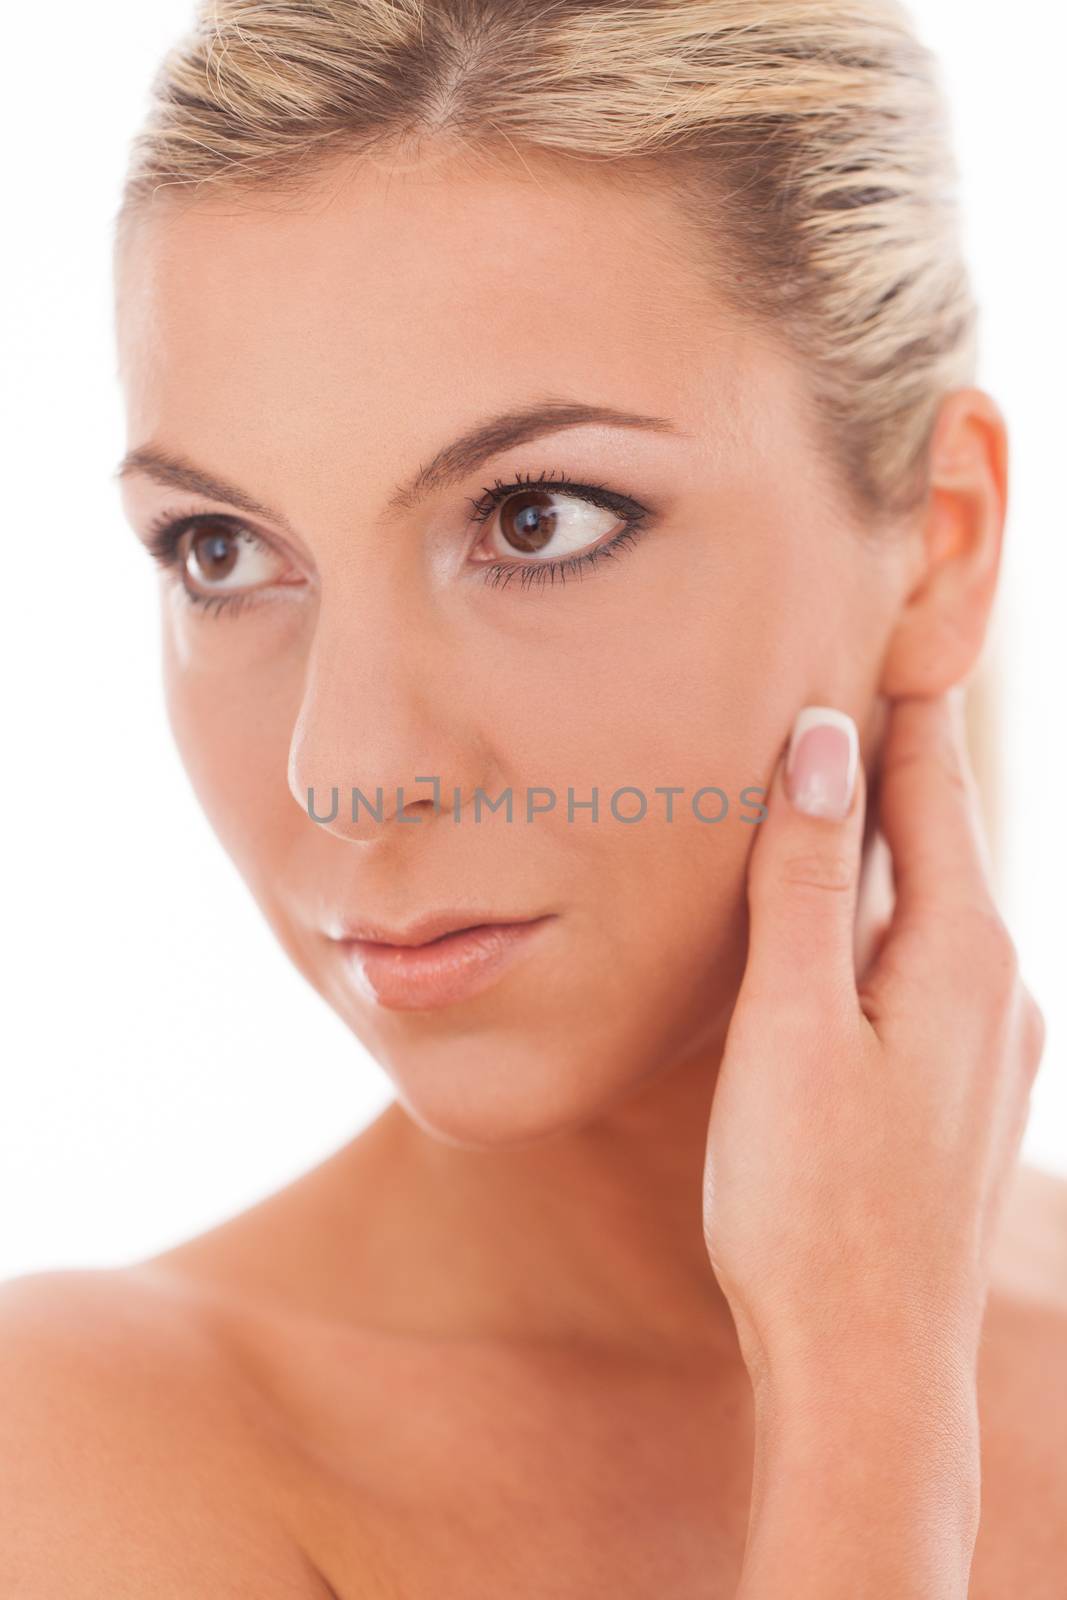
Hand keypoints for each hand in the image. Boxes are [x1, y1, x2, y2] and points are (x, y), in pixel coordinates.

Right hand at [702, 690, 1045, 1394]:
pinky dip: (884, 906)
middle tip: (855, 677)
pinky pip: (924, 959)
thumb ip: (806, 877)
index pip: (932, 787)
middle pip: (942, 835)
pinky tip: (845, 918)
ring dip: (889, 833)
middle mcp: (995, 985)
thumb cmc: (810, 1197)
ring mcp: (986, 1042)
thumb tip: (822, 741)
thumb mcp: (793, 1021)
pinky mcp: (957, 1086)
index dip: (904, 703)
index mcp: (961, 952)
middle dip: (899, 756)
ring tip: (839, 777)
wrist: (870, 1365)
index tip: (891, 622)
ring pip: (934, 900)